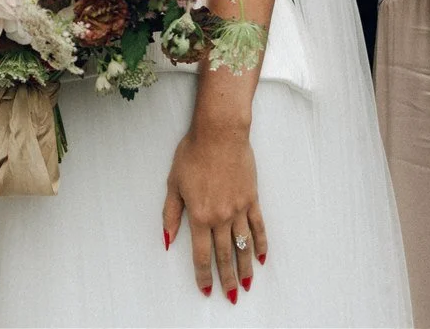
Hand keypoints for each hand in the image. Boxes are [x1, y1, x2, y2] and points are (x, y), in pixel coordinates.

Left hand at [162, 119, 265, 303]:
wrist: (220, 133)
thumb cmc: (193, 153)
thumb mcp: (173, 184)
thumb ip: (171, 214)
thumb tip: (167, 240)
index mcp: (199, 216)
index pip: (201, 254)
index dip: (203, 275)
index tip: (206, 289)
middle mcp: (221, 217)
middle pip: (225, 255)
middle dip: (227, 278)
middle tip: (231, 296)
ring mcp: (239, 209)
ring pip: (243, 245)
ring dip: (245, 268)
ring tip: (247, 284)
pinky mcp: (252, 199)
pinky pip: (258, 227)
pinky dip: (261, 244)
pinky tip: (262, 257)